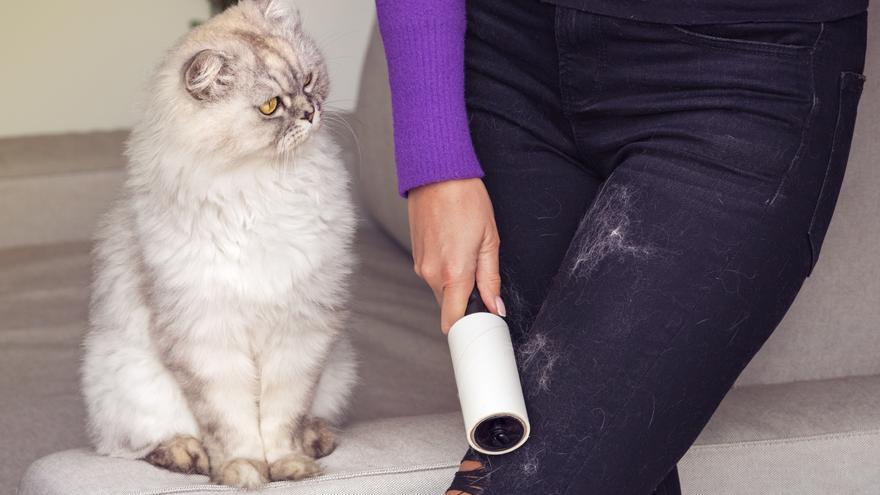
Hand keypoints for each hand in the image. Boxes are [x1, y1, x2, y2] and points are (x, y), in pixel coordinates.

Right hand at [407, 178, 504, 333]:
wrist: (437, 174)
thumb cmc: (465, 200)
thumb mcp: (489, 240)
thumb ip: (490, 278)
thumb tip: (495, 305)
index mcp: (454, 273)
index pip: (452, 321)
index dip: (467, 328)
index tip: (481, 323)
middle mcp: (432, 273)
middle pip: (449, 306)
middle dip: (465, 302)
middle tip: (483, 284)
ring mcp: (420, 265)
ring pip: (441, 290)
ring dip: (456, 284)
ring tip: (468, 255)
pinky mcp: (416, 256)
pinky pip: (433, 274)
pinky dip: (446, 270)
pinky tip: (456, 248)